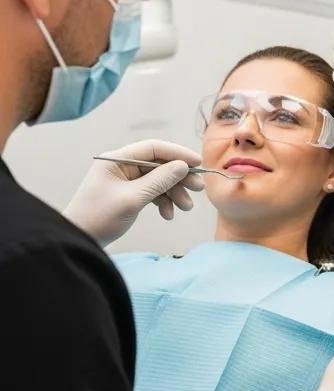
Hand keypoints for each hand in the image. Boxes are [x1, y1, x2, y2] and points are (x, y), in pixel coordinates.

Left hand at [64, 140, 204, 246]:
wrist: (78, 241)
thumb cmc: (99, 218)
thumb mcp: (133, 199)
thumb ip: (159, 181)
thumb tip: (183, 166)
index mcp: (117, 160)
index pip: (153, 148)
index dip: (177, 154)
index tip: (198, 163)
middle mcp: (121, 167)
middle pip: (158, 165)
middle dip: (178, 177)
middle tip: (198, 188)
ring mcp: (124, 181)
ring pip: (158, 180)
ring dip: (173, 192)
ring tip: (185, 207)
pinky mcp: (127, 195)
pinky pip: (151, 193)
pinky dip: (162, 202)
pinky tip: (168, 215)